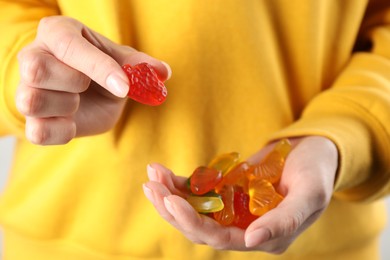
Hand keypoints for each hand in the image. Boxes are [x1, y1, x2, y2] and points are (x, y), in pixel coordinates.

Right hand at [16, 16, 170, 144]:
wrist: (93, 95)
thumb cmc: (105, 70)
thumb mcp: (124, 62)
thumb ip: (142, 65)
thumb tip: (163, 72)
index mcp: (57, 33)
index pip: (68, 46)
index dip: (98, 68)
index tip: (124, 86)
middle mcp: (33, 57)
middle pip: (37, 69)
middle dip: (74, 83)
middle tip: (88, 85)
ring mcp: (26, 90)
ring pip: (32, 101)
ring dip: (67, 107)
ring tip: (79, 102)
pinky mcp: (31, 121)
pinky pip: (37, 132)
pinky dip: (62, 131)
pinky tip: (74, 122)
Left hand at [143, 136, 337, 252]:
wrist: (313, 151)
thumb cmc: (317, 172)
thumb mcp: (311, 195)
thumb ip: (285, 220)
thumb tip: (251, 242)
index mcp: (262, 237)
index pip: (220, 239)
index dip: (193, 223)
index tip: (171, 201)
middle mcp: (243, 228)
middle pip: (199, 227)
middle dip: (172, 209)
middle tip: (152, 187)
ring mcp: (232, 209)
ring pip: (193, 210)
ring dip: (170, 195)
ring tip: (152, 175)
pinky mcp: (225, 191)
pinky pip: (198, 191)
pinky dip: (179, 182)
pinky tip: (162, 171)